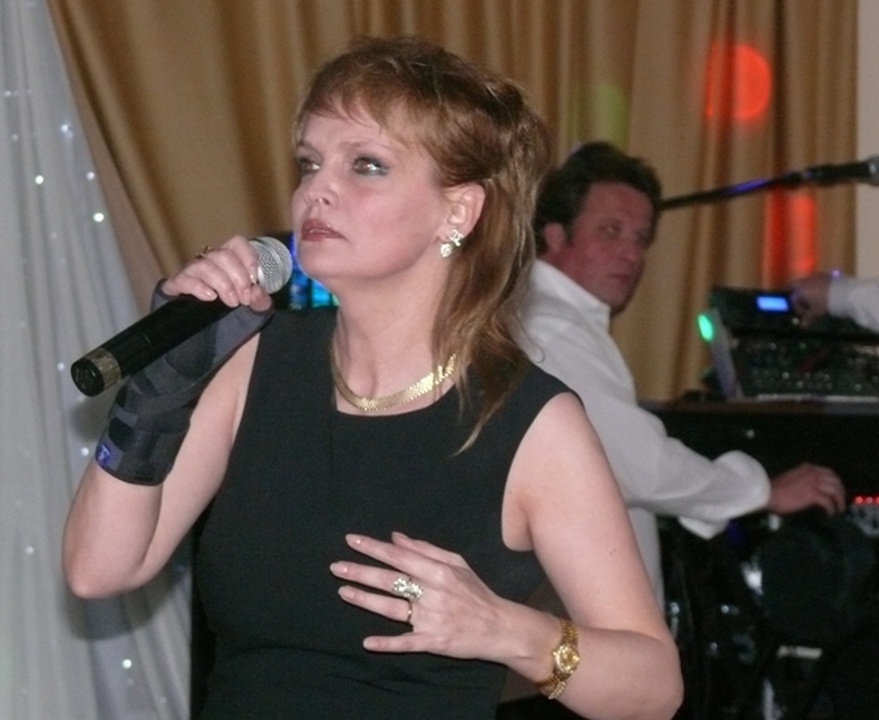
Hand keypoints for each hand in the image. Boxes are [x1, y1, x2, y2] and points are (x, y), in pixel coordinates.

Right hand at [161, 234, 272, 310]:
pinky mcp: (176, 287)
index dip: (248, 257)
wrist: (207, 341)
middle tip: (244, 299)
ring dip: (222, 284)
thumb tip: (256, 291)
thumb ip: (260, 300)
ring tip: (232, 302)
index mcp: (229, 262)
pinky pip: (182, 279)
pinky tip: (210, 297)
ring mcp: (191, 273)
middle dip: (238, 277)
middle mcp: (209, 263)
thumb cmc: (233, 318)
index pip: (236, 243)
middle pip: (222, 255)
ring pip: (204, 266)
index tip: (255, 279)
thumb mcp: (254, 310)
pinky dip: (197, 287)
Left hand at [330, 531, 509, 659]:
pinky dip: (387, 643)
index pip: (399, 556)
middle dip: (361, 572)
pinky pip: (405, 643)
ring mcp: (430, 618)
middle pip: (390, 580)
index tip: (351, 541)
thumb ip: (425, 549)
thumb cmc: (475, 592)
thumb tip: (396, 537)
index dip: (374, 547)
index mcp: (437, 571)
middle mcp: (431, 593)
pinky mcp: (432, 641)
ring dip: (365, 600)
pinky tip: (368, 642)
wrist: (498, 627)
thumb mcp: (456, 563)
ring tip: (343, 592)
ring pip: (391, 609)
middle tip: (336, 567)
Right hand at [767, 462, 845, 514]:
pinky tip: (830, 513)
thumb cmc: (775, 488)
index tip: (837, 490)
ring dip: (839, 501)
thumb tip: (811, 490)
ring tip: (839, 509)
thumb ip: (803, 480)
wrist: (768, 492)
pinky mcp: (812, 494)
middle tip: (841, 501)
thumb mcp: (792, 478)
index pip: (829, 473)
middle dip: (841, 492)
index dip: (836, 482)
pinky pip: (828, 502)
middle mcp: (813, 473)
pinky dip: (831, 508)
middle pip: (836, 481)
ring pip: (835, 491)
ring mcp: (813, 483)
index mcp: (807, 468)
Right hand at [789, 272, 832, 326]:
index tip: (804, 314)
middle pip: (800, 289)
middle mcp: (806, 280)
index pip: (793, 298)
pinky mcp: (828, 275)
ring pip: (810, 284)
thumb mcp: (816, 312)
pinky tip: (827, 295)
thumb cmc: (825, 303)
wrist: (845, 293)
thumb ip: (807, 318)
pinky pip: (820, 282)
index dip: (798, 308)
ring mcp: (818, 276)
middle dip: (803, 297)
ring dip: (812, 292)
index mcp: (800, 289)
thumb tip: (803, 325)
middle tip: (810, 306)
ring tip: (820, 301)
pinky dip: (821, 288)